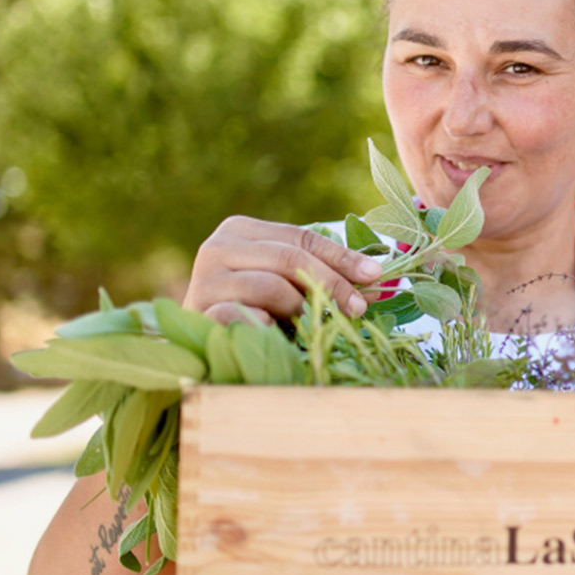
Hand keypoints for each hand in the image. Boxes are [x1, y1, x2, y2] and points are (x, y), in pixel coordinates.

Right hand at [182, 215, 383, 324]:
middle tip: (360, 308)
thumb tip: (374, 277)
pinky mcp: (199, 313)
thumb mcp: (286, 285)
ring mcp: (205, 280)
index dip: (341, 257)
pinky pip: (246, 317)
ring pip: (271, 287)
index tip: (375, 275)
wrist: (201, 344)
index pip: (302, 238)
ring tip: (312, 325)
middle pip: (289, 258)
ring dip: (301, 309)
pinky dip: (269, 327)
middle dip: (332, 283)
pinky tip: (277, 334)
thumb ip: (320, 273)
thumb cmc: (251, 311)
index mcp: (241, 231)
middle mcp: (217, 247)